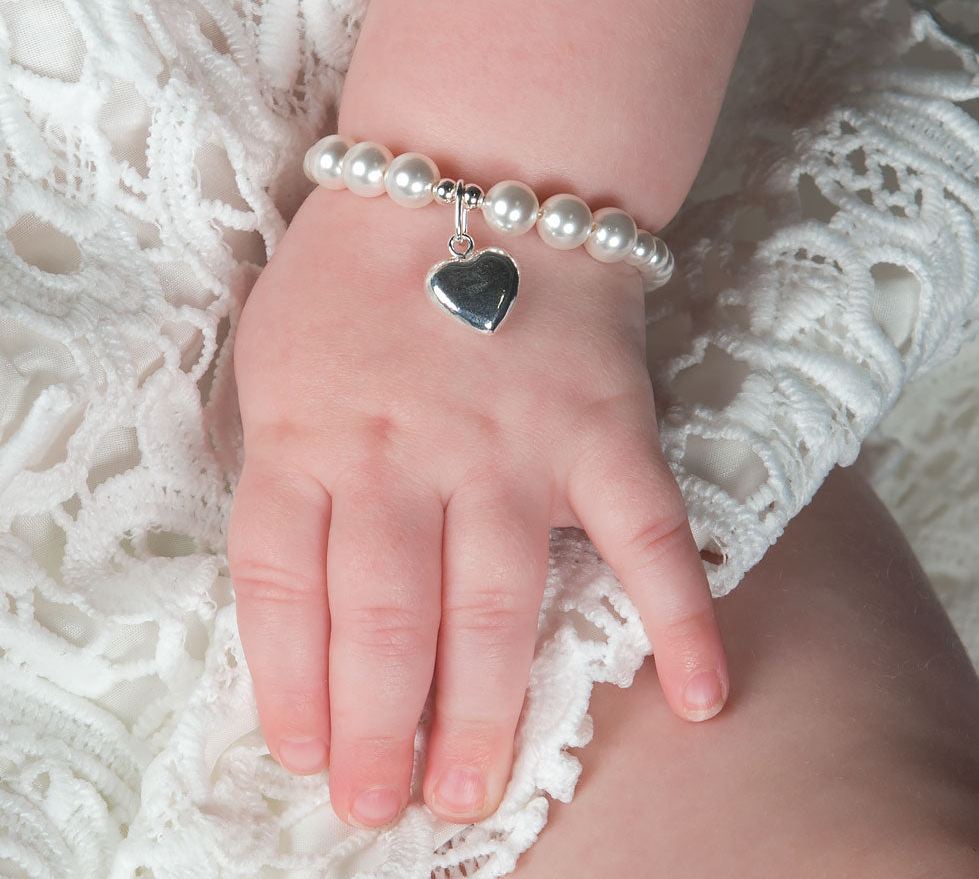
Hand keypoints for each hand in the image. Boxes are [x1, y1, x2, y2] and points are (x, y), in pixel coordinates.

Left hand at [229, 185, 727, 827]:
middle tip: (382, 806)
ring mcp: (511, 447)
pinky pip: (648, 534)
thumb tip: (299, 589)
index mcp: (309, 433)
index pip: (285, 587)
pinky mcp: (603, 432)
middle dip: (378, 728)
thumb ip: (281, 463)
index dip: (289, 684)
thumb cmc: (360, 269)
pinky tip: (701, 698)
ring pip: (494, 603)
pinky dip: (680, 614)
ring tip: (467, 791)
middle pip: (385, 618)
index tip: (304, 754)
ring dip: (484, 708)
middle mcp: (405, 453)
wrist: (475, 172)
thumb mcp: (277, 354)